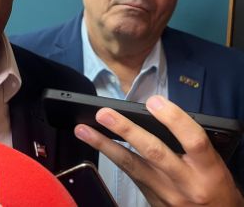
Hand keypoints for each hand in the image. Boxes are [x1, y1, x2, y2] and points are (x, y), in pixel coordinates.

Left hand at [74, 95, 242, 205]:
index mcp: (209, 169)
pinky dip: (112, 157)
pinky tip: (97, 144)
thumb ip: (190, 142)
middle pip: (154, 152)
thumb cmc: (215, 186)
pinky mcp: (152, 201)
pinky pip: (130, 175)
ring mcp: (167, 194)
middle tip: (104, 114)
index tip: (154, 101)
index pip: (194, 140)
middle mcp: (186, 183)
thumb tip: (159, 112)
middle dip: (126, 131)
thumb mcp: (214, 163)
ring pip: (132, 166)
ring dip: (104, 145)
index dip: (173, 119)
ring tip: (84, 130)